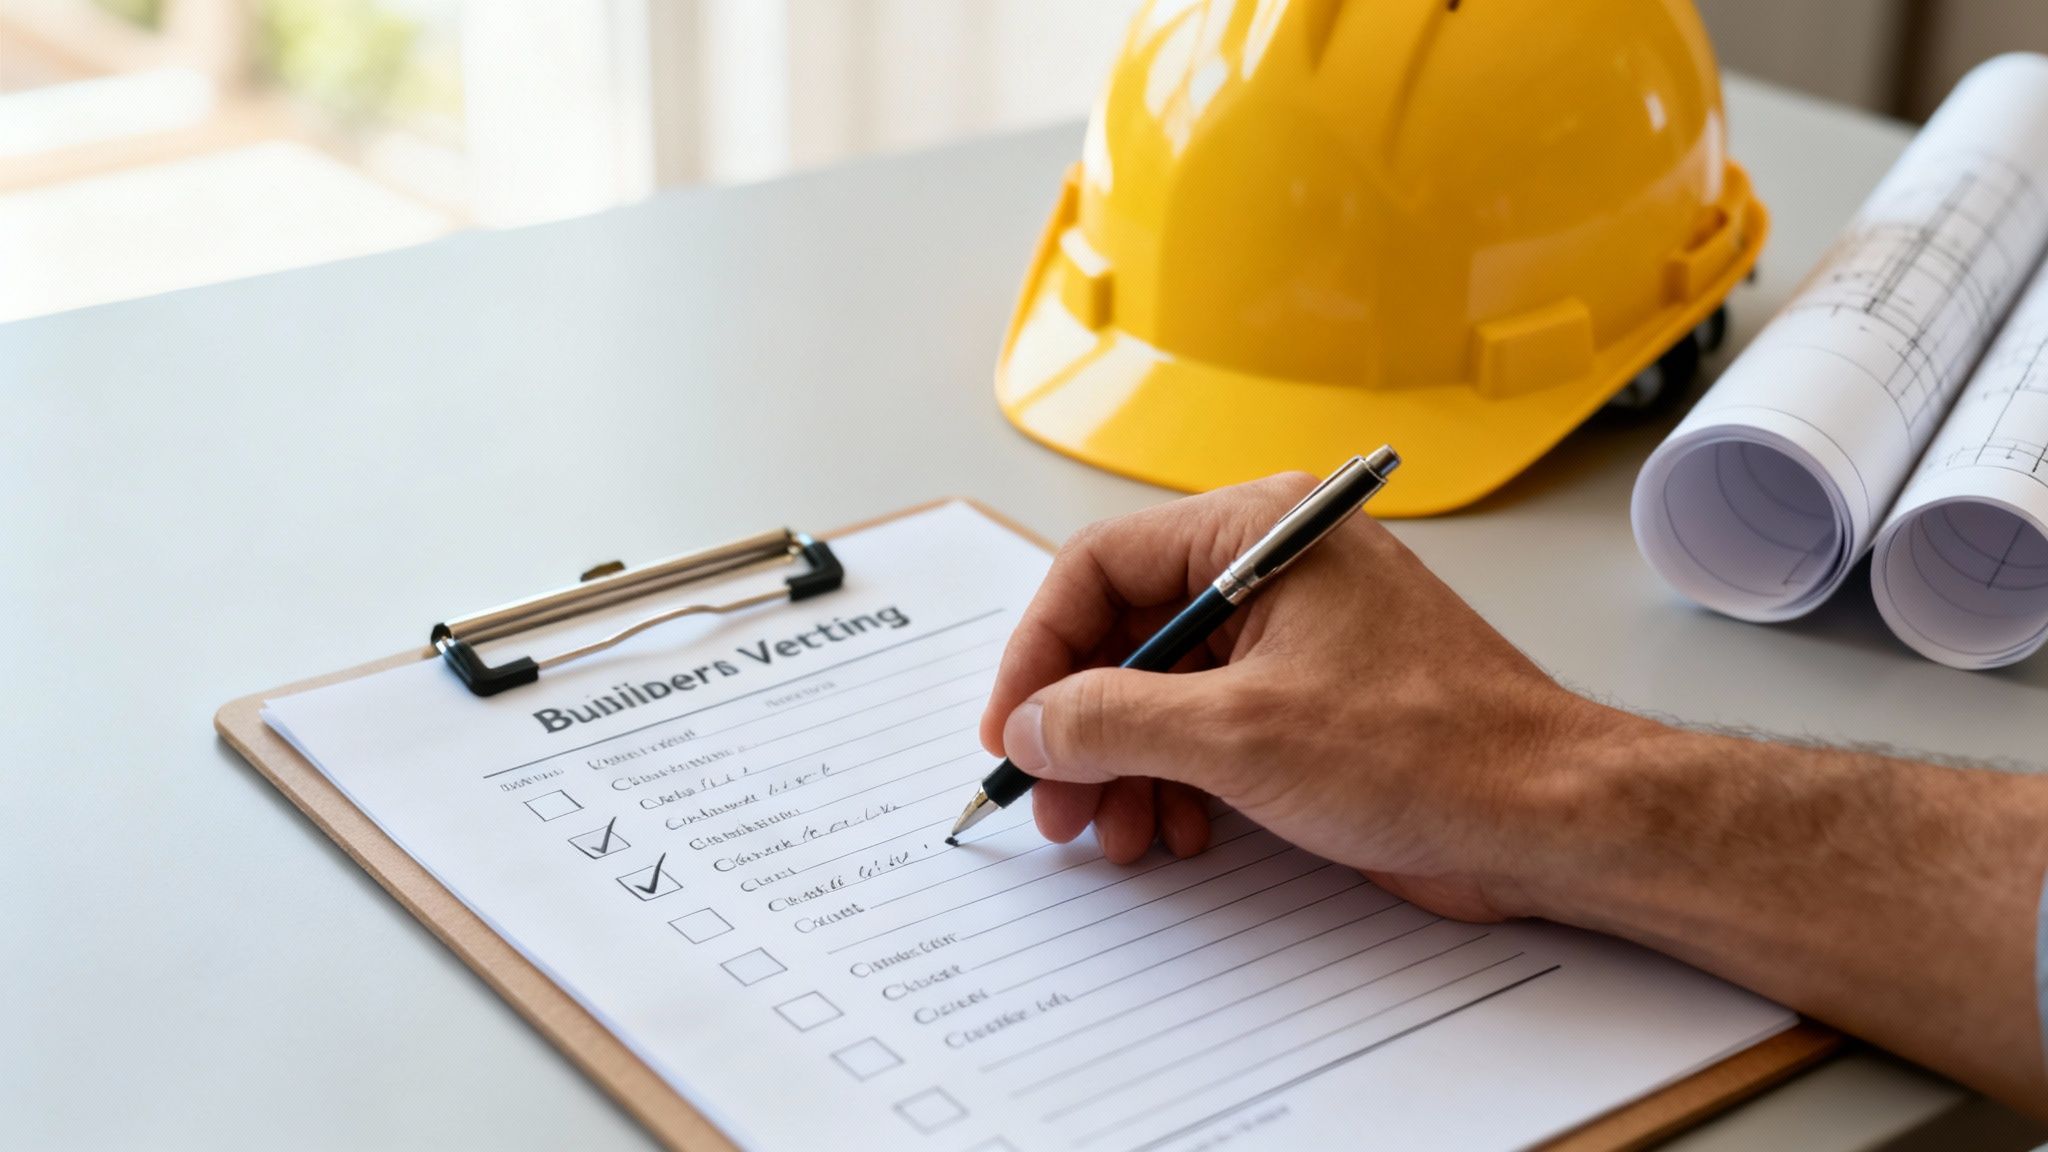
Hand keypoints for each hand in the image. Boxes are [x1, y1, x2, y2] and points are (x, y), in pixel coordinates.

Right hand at [978, 474, 1617, 922]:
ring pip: (1164, 689)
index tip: (1011, 730)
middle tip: (1054, 800)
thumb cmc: (1438, 749)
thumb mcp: (1242, 735)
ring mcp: (1296, 634)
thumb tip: (1033, 724)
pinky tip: (1178, 831)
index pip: (1100, 567)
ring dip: (1125, 765)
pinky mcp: (1313, 698)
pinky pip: (1211, 724)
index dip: (1040, 652)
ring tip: (1114, 832)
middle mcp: (1276, 568)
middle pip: (1127, 633)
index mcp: (1262, 532)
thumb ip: (1114, 720)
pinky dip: (1179, 780)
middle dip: (1082, 726)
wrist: (1550, 817)